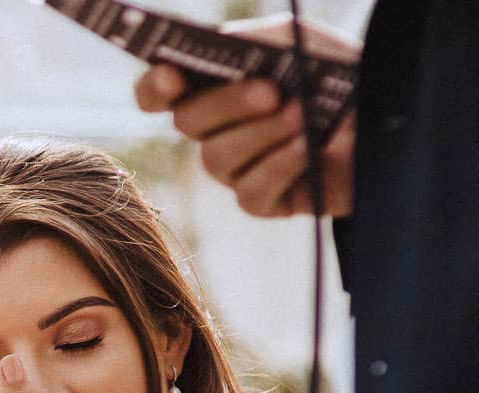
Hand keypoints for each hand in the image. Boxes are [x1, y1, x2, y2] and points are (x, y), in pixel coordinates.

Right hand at [133, 16, 357, 218]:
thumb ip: (254, 38)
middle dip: (225, 104)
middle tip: (269, 92)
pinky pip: (249, 190)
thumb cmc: (340, 75)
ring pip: (216, 158)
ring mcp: (236, 168)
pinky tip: (308, 148)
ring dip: (262, 133)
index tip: (170, 77)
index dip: (153, 87)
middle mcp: (216, 130)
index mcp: (214, 88)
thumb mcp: (299, 39)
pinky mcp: (263, 200)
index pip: (159, 93)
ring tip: (304, 115)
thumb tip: (218, 43)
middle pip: (186, 122)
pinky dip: (279, 165)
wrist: (392, 118)